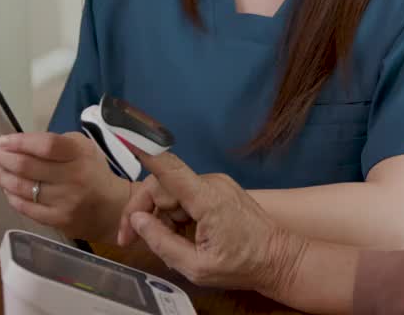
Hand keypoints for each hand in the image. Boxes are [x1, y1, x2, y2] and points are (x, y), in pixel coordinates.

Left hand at [0, 132, 130, 241]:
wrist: (112, 208)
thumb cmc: (93, 171)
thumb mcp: (84, 148)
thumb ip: (56, 144)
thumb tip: (20, 145)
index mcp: (80, 154)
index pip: (46, 146)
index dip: (21, 142)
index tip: (2, 140)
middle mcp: (73, 177)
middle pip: (28, 166)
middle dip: (1, 156)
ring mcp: (65, 201)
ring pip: (24, 188)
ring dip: (2, 178)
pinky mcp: (59, 220)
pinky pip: (28, 208)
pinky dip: (12, 197)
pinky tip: (6, 189)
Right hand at [117, 149, 306, 295]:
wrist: (278, 259)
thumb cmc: (242, 265)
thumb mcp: (196, 266)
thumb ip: (162, 242)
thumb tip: (137, 220)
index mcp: (207, 199)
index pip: (169, 169)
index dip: (145, 154)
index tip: (125, 138)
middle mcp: (211, 184)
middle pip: (162, 187)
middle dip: (142, 212)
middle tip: (130, 241)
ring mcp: (216, 185)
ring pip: (172, 194)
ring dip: (161, 218)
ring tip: (169, 247)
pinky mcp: (218, 191)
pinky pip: (185, 198)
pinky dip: (176, 217)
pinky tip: (181, 238)